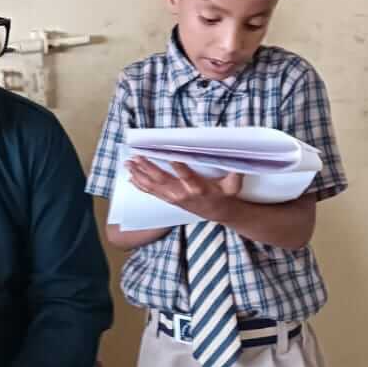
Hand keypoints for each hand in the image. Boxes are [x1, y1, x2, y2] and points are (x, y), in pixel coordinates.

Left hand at [127, 159, 242, 221]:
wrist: (218, 212)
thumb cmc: (225, 194)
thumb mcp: (234, 184)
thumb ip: (236, 171)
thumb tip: (239, 153)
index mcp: (198, 188)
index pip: (187, 176)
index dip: (179, 167)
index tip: (170, 156)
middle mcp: (183, 193)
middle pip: (163, 180)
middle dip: (148, 168)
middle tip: (137, 156)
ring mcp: (174, 198)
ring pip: (153, 186)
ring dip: (139, 175)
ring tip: (128, 163)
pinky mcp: (169, 199)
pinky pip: (151, 192)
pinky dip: (140, 185)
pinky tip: (130, 177)